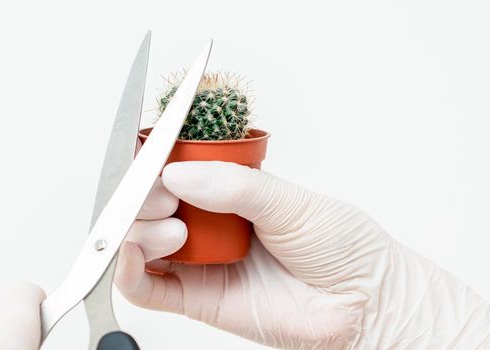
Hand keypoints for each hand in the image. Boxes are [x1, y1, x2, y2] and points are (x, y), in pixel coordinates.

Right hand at [116, 161, 489, 348]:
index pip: (177, 165)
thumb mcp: (292, 202)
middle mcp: (212, 222)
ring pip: (140, 239)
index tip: (149, 155)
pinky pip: (145, 286)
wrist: (363, 302)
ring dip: (139, 228)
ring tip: (176, 230)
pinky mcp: (197, 298)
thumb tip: (180, 172)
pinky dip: (126, 269)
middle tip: (164, 195)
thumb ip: (235, 187)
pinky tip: (136, 252)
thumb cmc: (344, 248)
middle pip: (149, 202)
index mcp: (233, 189)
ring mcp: (202, 260)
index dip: (155, 159)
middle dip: (143, 193)